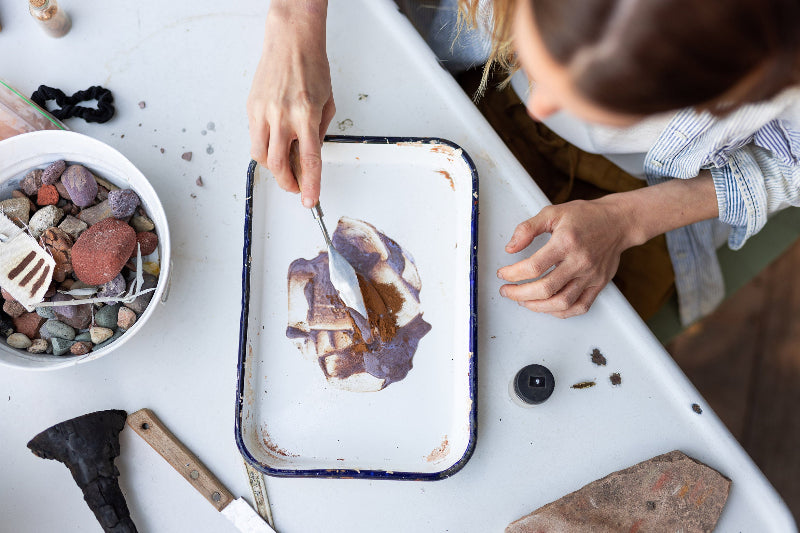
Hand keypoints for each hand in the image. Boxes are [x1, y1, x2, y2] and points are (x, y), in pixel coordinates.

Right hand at [247, 0, 333, 206]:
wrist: (291, 41)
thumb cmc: (312, 67)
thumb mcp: (327, 102)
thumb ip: (319, 132)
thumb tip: (310, 156)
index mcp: (307, 115)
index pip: (309, 160)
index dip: (310, 185)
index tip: (310, 200)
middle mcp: (283, 115)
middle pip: (279, 164)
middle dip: (288, 183)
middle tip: (296, 188)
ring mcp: (264, 112)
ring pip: (261, 156)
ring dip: (273, 169)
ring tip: (284, 167)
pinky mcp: (251, 107)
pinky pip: (254, 138)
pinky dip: (264, 149)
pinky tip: (274, 146)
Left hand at [497, 198, 637, 318]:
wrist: (619, 221)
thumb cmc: (586, 216)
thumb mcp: (553, 212)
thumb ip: (528, 228)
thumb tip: (510, 247)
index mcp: (565, 242)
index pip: (534, 266)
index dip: (513, 274)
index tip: (503, 274)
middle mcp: (579, 261)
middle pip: (545, 288)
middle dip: (519, 293)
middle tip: (507, 291)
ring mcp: (591, 275)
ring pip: (562, 302)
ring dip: (537, 307)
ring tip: (523, 301)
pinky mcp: (599, 284)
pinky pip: (580, 307)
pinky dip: (561, 312)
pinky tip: (548, 307)